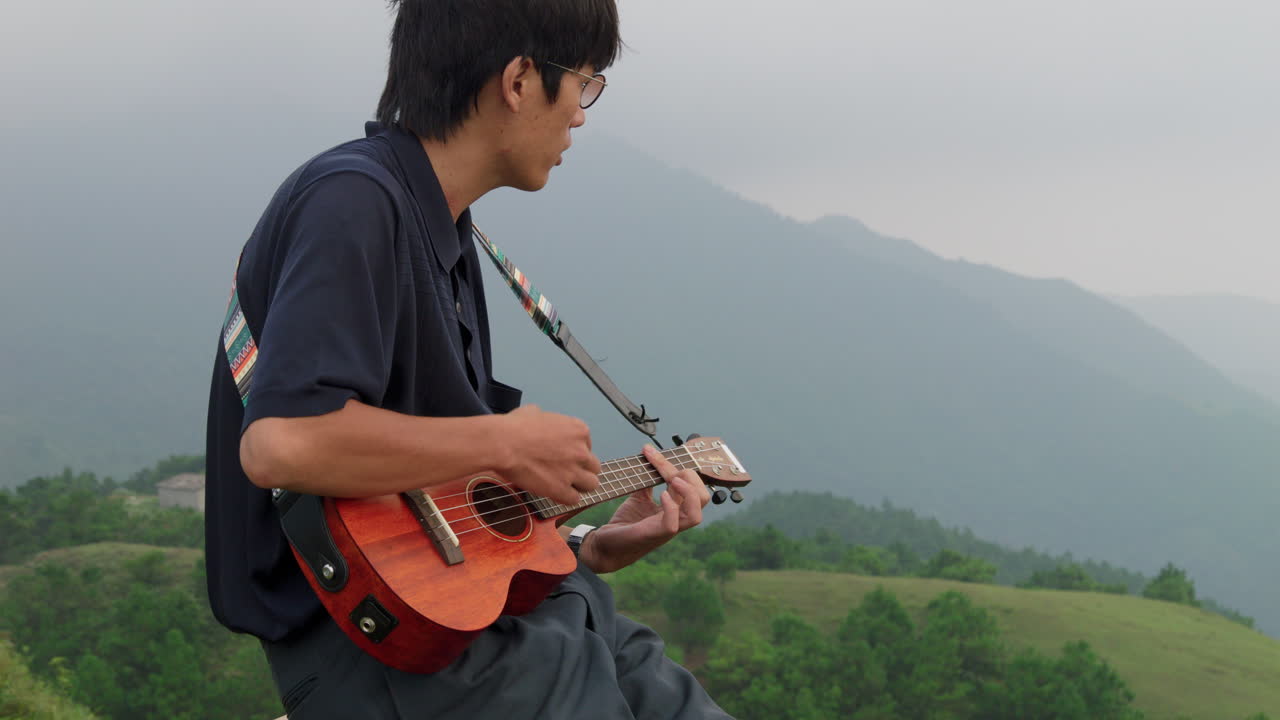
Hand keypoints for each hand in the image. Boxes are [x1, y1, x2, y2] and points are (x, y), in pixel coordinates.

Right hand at [497, 405, 599, 505]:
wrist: (504, 444)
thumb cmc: (515, 427)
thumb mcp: (535, 412)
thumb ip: (545, 418)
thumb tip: (539, 418)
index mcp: (579, 430)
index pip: (588, 446)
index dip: (575, 453)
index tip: (564, 456)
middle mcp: (581, 450)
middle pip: (594, 466)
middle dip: (582, 470)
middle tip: (566, 472)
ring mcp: (573, 471)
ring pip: (591, 484)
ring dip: (579, 486)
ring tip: (564, 485)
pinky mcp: (562, 488)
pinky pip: (574, 499)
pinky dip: (565, 498)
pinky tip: (555, 493)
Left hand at [577, 444, 711, 572]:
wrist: (605, 545)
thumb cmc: (625, 524)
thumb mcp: (639, 498)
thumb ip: (648, 483)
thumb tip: (649, 461)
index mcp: (675, 508)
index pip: (689, 484)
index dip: (674, 465)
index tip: (650, 451)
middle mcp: (675, 518)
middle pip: (702, 498)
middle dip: (690, 477)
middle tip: (666, 468)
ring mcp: (666, 529)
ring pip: (696, 515)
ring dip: (689, 493)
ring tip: (674, 480)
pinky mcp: (654, 535)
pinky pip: (673, 524)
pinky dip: (671, 507)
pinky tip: (661, 495)